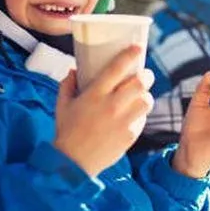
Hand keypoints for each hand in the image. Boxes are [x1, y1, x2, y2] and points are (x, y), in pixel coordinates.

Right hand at [53, 46, 154, 177]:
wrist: (72, 163)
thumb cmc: (67, 131)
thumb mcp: (62, 105)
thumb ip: (67, 85)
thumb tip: (73, 69)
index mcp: (94, 94)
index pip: (117, 69)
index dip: (130, 55)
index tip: (138, 48)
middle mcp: (111, 106)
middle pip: (140, 83)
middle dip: (146, 75)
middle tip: (145, 74)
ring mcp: (122, 121)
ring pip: (147, 100)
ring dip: (145, 95)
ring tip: (140, 95)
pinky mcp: (130, 135)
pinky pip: (143, 119)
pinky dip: (140, 114)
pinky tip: (133, 114)